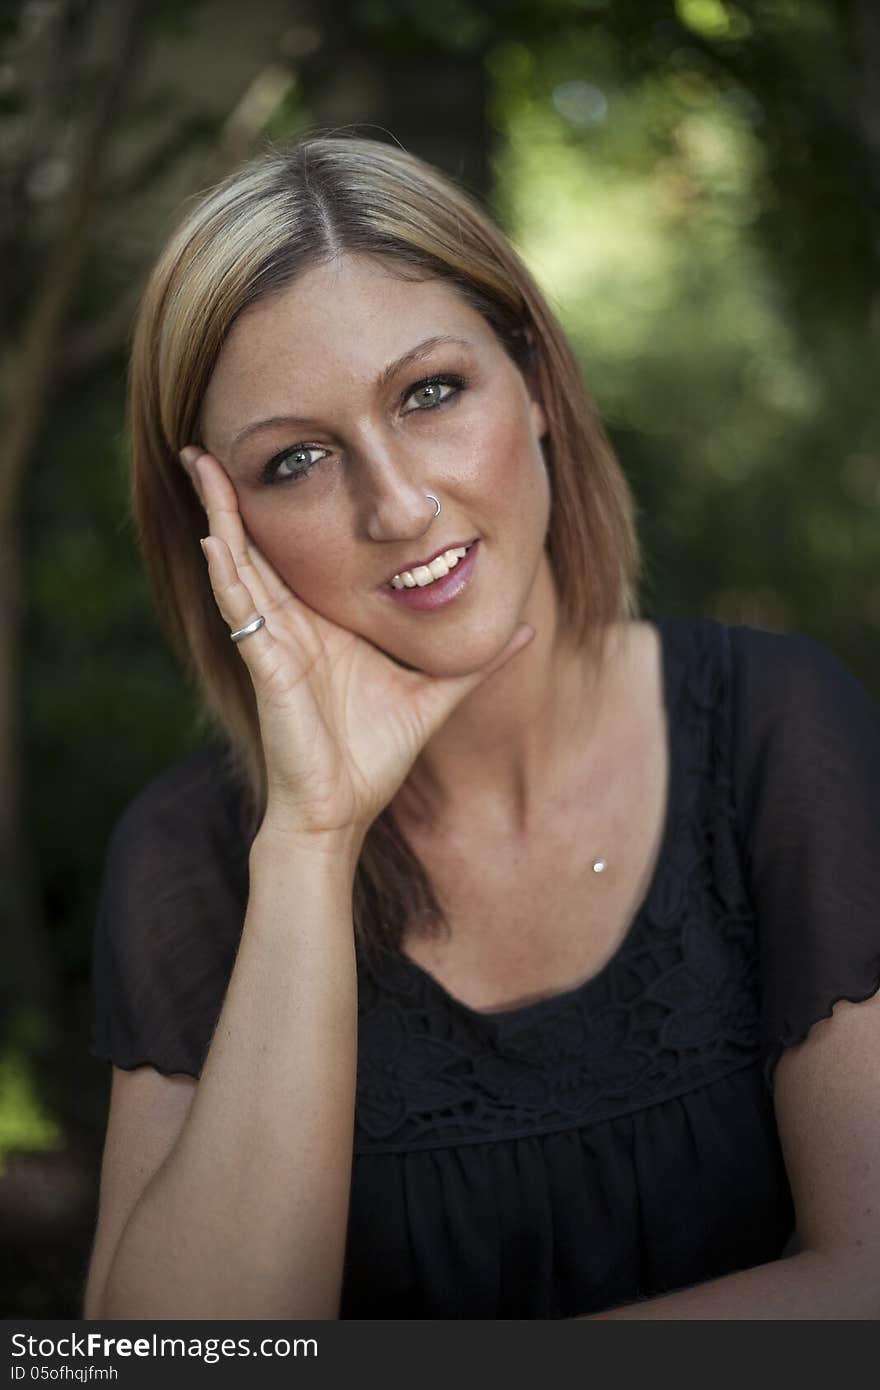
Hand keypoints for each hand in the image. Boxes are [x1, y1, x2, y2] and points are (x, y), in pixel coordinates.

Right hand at [181, 447, 534, 845]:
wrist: (343, 812)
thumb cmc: (374, 756)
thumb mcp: (437, 693)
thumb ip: (478, 662)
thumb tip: (524, 629)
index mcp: (322, 623)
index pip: (296, 551)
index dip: (280, 507)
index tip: (285, 455)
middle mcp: (291, 624)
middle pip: (254, 543)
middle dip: (232, 493)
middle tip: (212, 437)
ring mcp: (273, 642)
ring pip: (237, 563)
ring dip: (218, 512)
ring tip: (199, 462)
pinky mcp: (267, 666)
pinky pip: (242, 609)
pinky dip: (226, 571)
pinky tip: (215, 534)